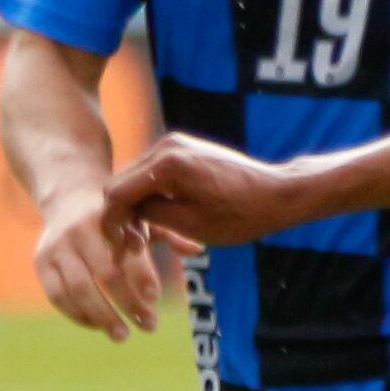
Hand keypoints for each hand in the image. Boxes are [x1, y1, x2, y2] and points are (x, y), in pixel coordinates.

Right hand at [31, 185, 170, 339]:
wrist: (67, 198)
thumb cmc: (116, 215)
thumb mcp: (141, 216)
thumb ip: (169, 234)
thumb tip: (198, 250)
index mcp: (107, 217)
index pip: (125, 251)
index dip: (141, 275)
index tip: (156, 298)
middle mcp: (78, 231)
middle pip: (104, 274)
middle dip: (127, 304)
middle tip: (150, 326)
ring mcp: (55, 247)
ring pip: (77, 289)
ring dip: (101, 317)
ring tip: (123, 336)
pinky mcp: (41, 263)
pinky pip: (57, 296)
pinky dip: (78, 315)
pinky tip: (98, 326)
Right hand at [103, 136, 305, 254]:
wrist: (278, 194)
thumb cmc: (240, 215)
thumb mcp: (189, 224)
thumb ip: (149, 215)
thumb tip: (124, 212)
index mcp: (165, 163)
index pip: (117, 191)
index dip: (111, 221)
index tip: (116, 245)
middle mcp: (167, 145)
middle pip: (125, 182)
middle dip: (125, 214)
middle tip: (134, 245)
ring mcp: (177, 144)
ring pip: (140, 179)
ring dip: (141, 206)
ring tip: (152, 237)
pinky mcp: (186, 149)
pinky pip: (158, 173)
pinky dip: (156, 195)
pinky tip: (166, 220)